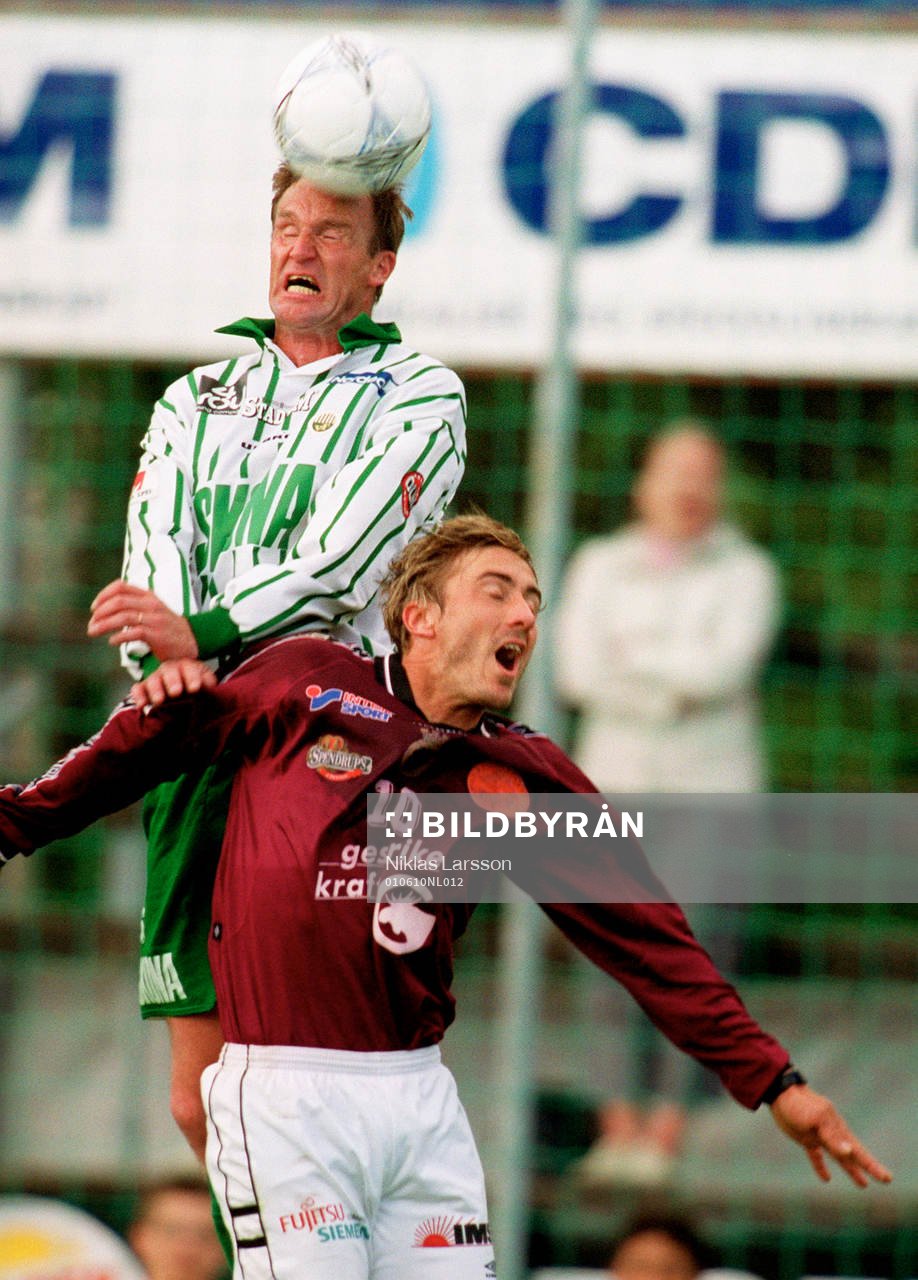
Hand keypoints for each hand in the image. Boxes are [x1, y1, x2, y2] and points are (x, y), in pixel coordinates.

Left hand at [88, 581, 197, 660]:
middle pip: (119, 601)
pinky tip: (112, 641)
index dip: (103, 595)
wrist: (193, 640)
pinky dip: (119, 637)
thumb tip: (107, 609)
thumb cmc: (168, 627)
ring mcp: (154, 619)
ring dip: (104, 625)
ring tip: (93, 632)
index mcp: (148, 596)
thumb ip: (134, 606)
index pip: (121, 587)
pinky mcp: (157, 634)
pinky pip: (133, 633)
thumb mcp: (153, 609)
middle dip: (100, 612)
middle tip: (91, 623)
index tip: (94, 608)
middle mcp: (151, 604)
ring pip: (123, 617)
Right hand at [130, 659, 216, 708]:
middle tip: (176, 692)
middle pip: (169, 672)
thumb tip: (209, 685)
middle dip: (172, 682)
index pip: (189, 668)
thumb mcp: (205, 681)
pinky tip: (142, 705)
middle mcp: (169, 669)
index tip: (195, 688)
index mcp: (186, 666)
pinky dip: (138, 696)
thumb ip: (208, 682)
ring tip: (159, 701)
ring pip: (153, 681)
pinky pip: (138, 689)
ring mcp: (155, 678)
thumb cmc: (195, 683)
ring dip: (156, 690)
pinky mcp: (144, 688)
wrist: (183, 687)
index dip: (192, 677)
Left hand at [770, 1084, 891, 1186]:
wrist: (779, 1091)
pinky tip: (826, 1179)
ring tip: (863, 1185)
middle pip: (854, 1154)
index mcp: (837, 1128)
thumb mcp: (815, 1119)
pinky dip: (821, 1167)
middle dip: (869, 1167)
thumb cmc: (798, 1104)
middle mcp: (832, 1133)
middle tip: (887, 1179)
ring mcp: (819, 1135)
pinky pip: (816, 1155)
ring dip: (851, 1170)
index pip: (859, 1151)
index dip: (872, 1165)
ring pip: (839, 1157)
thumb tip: (849, 1151)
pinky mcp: (805, 1137)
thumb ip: (832, 1137)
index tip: (887, 1178)